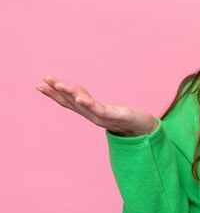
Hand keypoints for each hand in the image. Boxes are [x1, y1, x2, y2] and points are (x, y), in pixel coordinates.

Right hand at [36, 76, 157, 136]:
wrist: (146, 129)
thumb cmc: (128, 119)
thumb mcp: (108, 109)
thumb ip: (94, 105)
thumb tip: (81, 96)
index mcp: (91, 113)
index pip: (69, 102)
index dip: (55, 94)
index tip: (41, 83)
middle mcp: (93, 116)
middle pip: (71, 103)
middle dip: (56, 93)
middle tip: (42, 83)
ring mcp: (103, 118)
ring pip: (83, 105)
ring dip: (70, 95)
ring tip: (59, 84)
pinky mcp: (115, 117)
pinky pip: (99, 110)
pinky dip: (89, 104)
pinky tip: (81, 98)